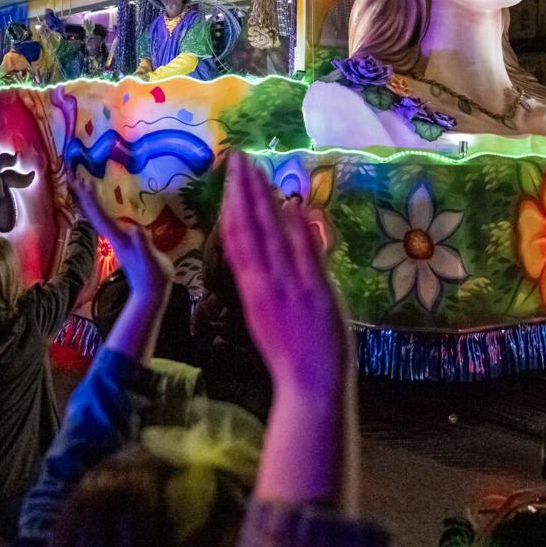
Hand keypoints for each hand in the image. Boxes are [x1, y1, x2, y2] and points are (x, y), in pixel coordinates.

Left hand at [72, 178, 172, 295]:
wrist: (149, 292)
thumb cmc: (154, 276)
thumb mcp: (152, 260)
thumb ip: (144, 245)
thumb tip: (136, 229)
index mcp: (119, 238)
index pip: (101, 216)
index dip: (92, 200)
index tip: (84, 182)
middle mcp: (113, 238)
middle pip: (94, 214)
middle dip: (84, 196)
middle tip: (74, 177)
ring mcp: (116, 240)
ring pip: (97, 217)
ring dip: (89, 201)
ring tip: (83, 186)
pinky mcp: (122, 243)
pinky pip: (105, 222)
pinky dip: (99, 211)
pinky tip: (100, 208)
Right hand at [219, 151, 347, 393]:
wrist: (309, 387)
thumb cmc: (291, 357)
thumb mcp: (266, 318)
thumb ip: (262, 285)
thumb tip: (257, 258)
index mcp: (251, 290)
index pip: (236, 239)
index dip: (232, 207)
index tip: (231, 181)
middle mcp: (264, 283)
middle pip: (249, 228)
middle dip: (243, 191)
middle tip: (238, 159)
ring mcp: (288, 286)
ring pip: (270, 235)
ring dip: (263, 199)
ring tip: (255, 169)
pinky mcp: (314, 292)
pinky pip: (304, 254)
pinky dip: (298, 229)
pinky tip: (293, 204)